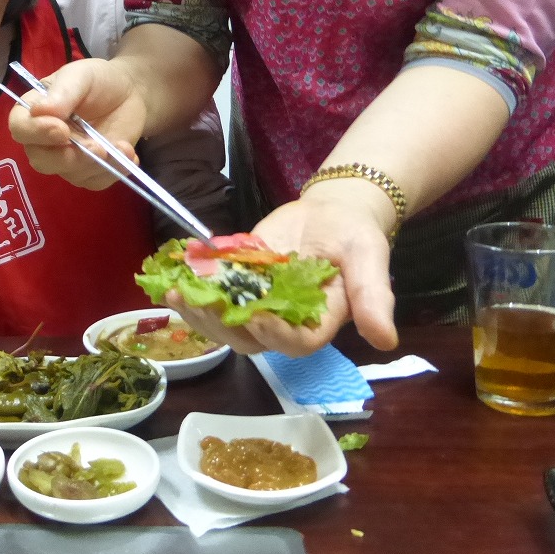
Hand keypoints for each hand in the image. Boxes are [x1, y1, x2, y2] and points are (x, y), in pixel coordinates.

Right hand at [6, 57, 145, 189]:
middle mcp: (43, 141)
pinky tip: (127, 152)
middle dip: (69, 157)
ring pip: (72, 174)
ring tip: (121, 145)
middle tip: (97, 146)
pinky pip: (96, 181)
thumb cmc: (97, 81)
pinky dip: (115, 169)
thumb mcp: (81, 76)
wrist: (128, 93)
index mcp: (34, 113)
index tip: (62, 129)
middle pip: (41, 160)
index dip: (36, 133)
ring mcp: (65, 160)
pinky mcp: (88, 172)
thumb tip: (39, 111)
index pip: (20, 129)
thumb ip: (62, 92)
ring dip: (98, 163)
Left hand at [165, 199, 397, 357]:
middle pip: (249, 338)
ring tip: (173, 293)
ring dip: (197, 312)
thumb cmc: (356, 236)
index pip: (294, 342)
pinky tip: (169, 278)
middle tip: (197, 304)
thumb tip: (386, 340)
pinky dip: (192, 288)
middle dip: (221, 324)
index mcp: (317, 322)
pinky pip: (214, 294)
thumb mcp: (370, 260)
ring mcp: (257, 302)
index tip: (254, 317)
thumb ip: (374, 298)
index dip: (273, 335)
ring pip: (224, 321)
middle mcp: (283, 320)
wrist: (334, 211)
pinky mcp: (238, 283)